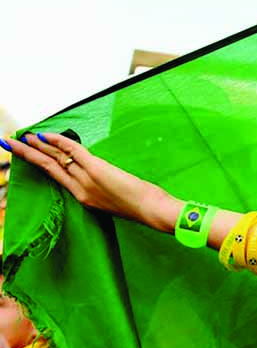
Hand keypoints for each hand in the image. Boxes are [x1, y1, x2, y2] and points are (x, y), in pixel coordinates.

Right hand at [2, 133, 180, 232]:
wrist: (152, 211)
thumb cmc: (141, 206)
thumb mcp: (115, 199)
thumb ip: (101, 186)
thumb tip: (96, 172)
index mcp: (83, 198)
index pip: (56, 177)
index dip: (39, 164)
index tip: (25, 155)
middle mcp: (80, 190)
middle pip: (48, 168)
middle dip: (27, 155)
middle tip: (10, 143)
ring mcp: (87, 180)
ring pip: (56, 159)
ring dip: (37, 146)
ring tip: (22, 138)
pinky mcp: (97, 170)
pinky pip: (73, 152)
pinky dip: (59, 141)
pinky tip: (46, 135)